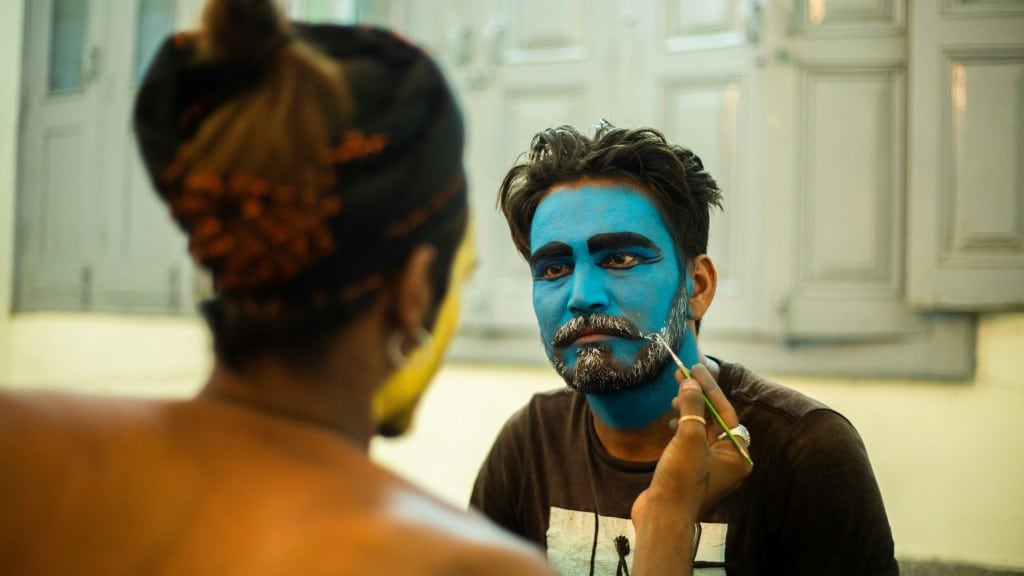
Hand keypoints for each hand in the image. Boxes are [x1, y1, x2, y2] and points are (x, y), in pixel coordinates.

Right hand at [632, 363, 752, 526]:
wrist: (662, 516)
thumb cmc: (681, 479)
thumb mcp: (688, 437)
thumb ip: (692, 406)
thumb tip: (690, 383)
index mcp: (738, 455)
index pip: (726, 411)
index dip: (710, 387)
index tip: (694, 368)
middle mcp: (728, 461)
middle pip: (715, 419)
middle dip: (698, 398)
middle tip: (681, 377)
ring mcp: (709, 468)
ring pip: (702, 429)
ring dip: (689, 411)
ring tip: (675, 399)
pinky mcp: (691, 471)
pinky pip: (690, 441)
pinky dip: (682, 427)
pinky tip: (670, 422)